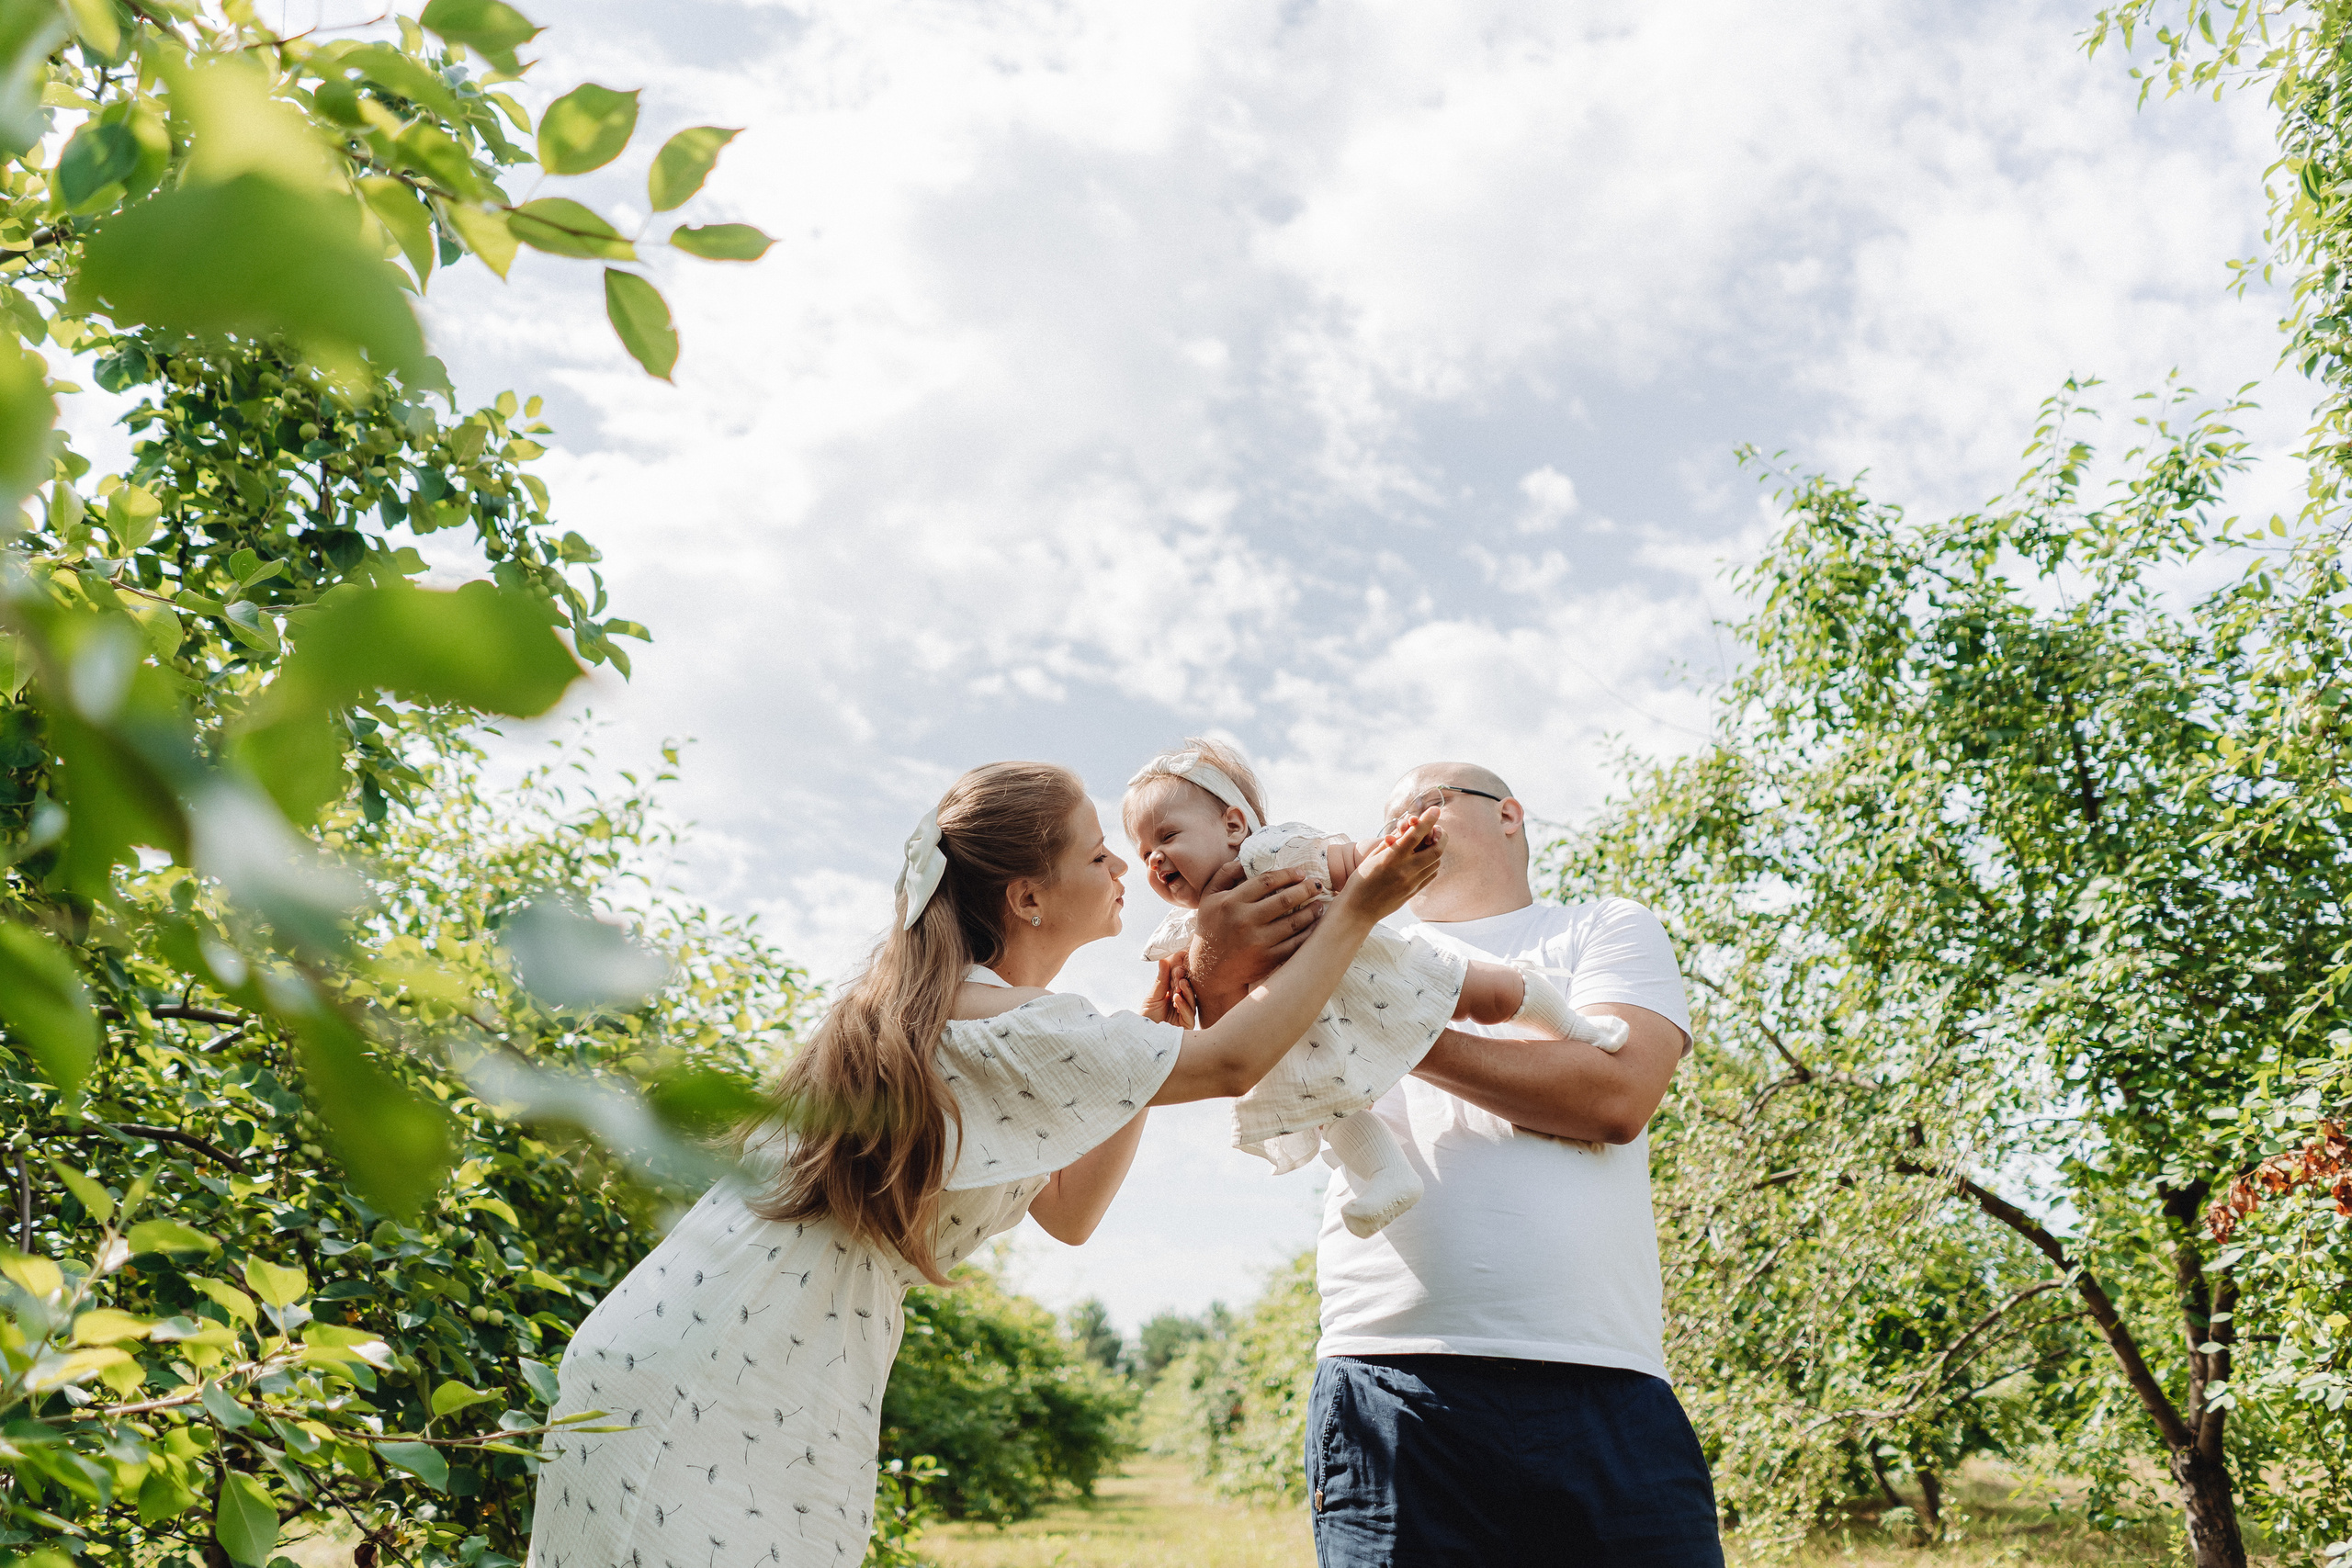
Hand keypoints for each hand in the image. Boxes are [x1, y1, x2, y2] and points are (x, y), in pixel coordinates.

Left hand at [1143, 953, 1198, 1026]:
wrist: (1143, 1034)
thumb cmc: (1148, 1015)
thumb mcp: (1154, 995)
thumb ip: (1161, 979)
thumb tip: (1163, 960)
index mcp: (1175, 995)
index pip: (1180, 982)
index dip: (1179, 973)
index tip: (1177, 965)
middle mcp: (1182, 1004)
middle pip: (1188, 990)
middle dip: (1183, 980)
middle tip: (1179, 972)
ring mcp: (1186, 1014)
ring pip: (1191, 1001)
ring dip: (1186, 991)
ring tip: (1180, 983)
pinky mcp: (1187, 1025)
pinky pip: (1189, 1014)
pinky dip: (1183, 1005)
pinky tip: (1176, 998)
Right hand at [1186, 863, 1322, 1022]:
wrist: (1210, 969)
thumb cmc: (1211, 927)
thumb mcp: (1209, 897)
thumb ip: (1226, 875)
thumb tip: (1247, 860)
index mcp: (1231, 902)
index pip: (1267, 881)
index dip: (1287, 874)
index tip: (1301, 873)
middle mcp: (1245, 921)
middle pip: (1285, 900)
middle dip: (1306, 889)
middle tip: (1318, 885)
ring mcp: (1258, 942)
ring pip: (1294, 922)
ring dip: (1312, 911)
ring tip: (1319, 904)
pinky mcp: (1267, 960)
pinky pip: (1295, 944)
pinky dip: (1309, 933)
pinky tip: (1315, 925)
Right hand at [1334, 807, 1441, 922]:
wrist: (1358, 910)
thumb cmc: (1360, 880)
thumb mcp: (1371, 856)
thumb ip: (1391, 842)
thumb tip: (1407, 827)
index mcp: (1391, 858)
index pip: (1415, 835)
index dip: (1428, 820)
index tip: (1435, 810)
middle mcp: (1405, 871)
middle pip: (1435, 850)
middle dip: (1441, 836)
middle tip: (1437, 828)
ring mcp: (1412, 883)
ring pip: (1436, 862)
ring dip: (1437, 849)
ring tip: (1430, 842)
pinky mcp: (1414, 892)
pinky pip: (1432, 874)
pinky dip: (1433, 863)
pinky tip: (1425, 858)